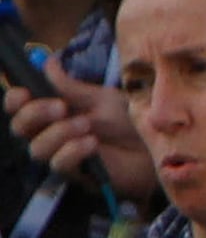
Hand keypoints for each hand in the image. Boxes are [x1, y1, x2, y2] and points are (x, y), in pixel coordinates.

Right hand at [6, 62, 151, 199]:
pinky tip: (91, 143)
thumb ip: (70, 86)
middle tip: (61, 107)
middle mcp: (52, 135)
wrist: (158, 146)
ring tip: (87, 126)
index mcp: (53, 113)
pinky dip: (71, 151)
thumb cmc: (130, 122)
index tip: (24, 92)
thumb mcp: (100, 99)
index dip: (14, 100)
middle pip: (19, 128)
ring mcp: (63, 156)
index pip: (18, 108)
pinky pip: (59, 164)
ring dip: (58, 133)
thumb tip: (48, 62)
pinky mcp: (79, 175)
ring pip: (36, 149)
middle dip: (34, 114)